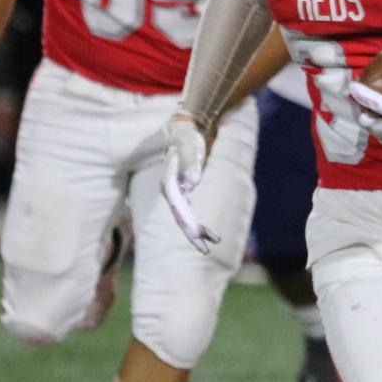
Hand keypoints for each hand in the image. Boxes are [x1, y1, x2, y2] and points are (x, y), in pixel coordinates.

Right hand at [161, 113, 217, 254]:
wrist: (183, 131)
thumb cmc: (186, 137)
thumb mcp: (189, 146)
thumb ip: (190, 163)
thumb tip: (194, 182)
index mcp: (168, 181)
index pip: (176, 204)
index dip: (185, 219)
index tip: (196, 231)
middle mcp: (170, 191)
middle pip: (180, 216)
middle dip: (192, 233)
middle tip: (205, 249)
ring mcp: (176, 193)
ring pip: (185, 218)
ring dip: (197, 232)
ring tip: (213, 244)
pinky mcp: (183, 193)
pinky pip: (190, 213)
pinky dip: (198, 224)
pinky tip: (208, 234)